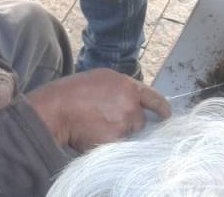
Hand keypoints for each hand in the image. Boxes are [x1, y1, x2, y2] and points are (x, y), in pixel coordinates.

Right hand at [27, 69, 170, 151]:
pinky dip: (108, 143)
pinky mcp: (116, 139)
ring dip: (118, 133)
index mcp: (127, 85)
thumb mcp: (101, 79)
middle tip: (106, 119)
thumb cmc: (73, 92)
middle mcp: (130, 103)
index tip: (167, 115)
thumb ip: (120, 89)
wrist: (57, 109)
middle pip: (140, 119)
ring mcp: (124, 122)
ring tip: (96, 125)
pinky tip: (93, 133)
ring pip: (128, 133)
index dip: (162, 108)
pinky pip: (117, 145)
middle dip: (129, 122)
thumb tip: (132, 101)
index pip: (153, 98)